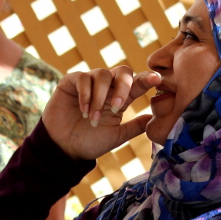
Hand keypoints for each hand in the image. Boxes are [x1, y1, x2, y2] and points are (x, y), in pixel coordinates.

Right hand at [42, 66, 160, 160]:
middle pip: (122, 71)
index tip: (156, 79)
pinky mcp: (71, 81)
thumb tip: (156, 118)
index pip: (137, 83)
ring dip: (99, 98)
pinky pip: (83, 78)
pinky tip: (83, 110)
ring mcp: (89, 83)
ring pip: (102, 74)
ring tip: (92, 118)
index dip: (147, 79)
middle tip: (118, 107)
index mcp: (120, 98)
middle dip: (123, 86)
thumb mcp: (116, 136)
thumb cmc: (90, 142)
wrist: (64, 148)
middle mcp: (107, 87)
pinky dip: (85, 94)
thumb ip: (135, 126)